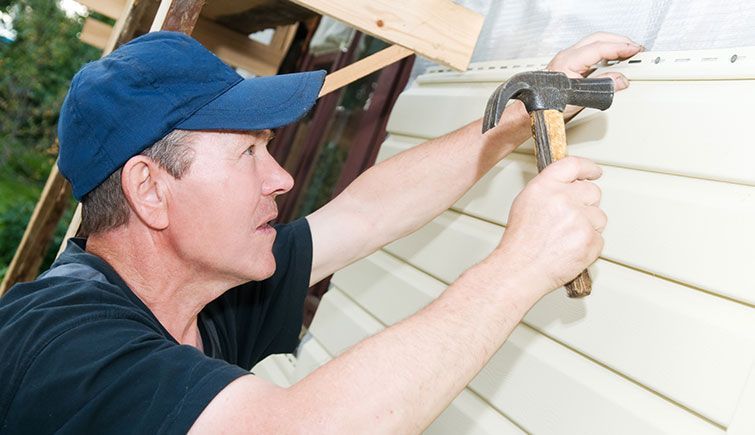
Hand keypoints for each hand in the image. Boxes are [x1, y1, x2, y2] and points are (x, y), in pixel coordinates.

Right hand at [493, 157, 605, 294]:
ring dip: (588, 226)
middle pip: (592, 191)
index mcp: (545, 187)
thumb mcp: (525, 203)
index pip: (573, 165)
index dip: (587, 168)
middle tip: (572, 218)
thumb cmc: (520, 242)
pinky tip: (570, 248)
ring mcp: (579, 220)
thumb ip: (548, 189)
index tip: (594, 172)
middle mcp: (563, 199)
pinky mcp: (590, 240)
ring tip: (566, 237)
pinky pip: (599, 238)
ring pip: (599, 216)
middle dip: (586, 203)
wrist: (521, 269)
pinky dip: (588, 245)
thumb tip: (569, 184)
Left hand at [547, 32, 642, 119]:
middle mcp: (567, 56)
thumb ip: (601, 87)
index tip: (634, 50)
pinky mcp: (568, 65)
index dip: (620, 48)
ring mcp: (567, 59)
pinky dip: (605, 53)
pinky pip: (590, 52)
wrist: (532, 111)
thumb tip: (620, 81)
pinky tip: (613, 59)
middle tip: (635, 49)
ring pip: (594, 43)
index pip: (600, 47)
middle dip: (619, 41)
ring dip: (612, 45)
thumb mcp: (578, 98)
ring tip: (628, 53)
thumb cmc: (547, 106)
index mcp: (569, 60)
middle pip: (598, 39)